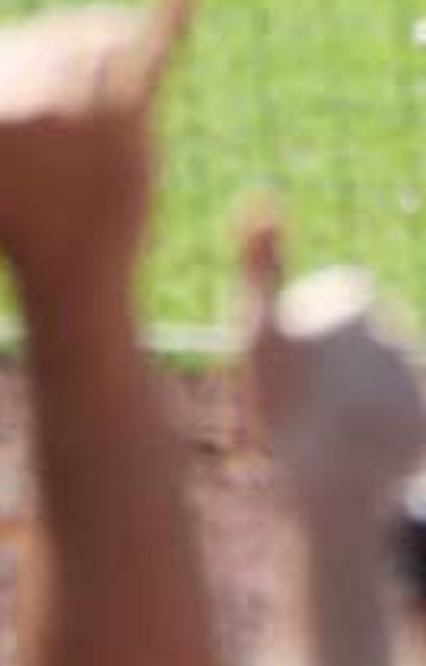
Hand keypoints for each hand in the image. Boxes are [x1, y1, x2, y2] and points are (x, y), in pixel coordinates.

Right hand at [0, 0, 195, 291]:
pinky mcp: (136, 117)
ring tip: (99, 62)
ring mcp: (91, 109)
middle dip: (55, 56)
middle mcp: (42, 104)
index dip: (9, 68)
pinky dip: (170, 9)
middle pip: (51, 40)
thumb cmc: (3, 231)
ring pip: (96, 40)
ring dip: (98, 39)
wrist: (74, 270)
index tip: (20, 109)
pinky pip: (151, 51)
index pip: (5, 48)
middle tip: (67, 101)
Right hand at [236, 202, 425, 530]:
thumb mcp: (256, 319)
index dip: (316, 320)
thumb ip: (259, 258)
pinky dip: (388, 424)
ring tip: (329, 429)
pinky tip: (360, 444)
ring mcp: (412, 377)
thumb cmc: (288, 392)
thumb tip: (263, 195)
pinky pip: (405, 413)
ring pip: (381, 379)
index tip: (294, 351)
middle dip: (342, 363)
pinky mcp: (425, 417)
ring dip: (362, 396)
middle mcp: (394, 334)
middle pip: (361, 342)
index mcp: (354, 306)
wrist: (338, 469)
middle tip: (305, 399)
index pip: (341, 298)